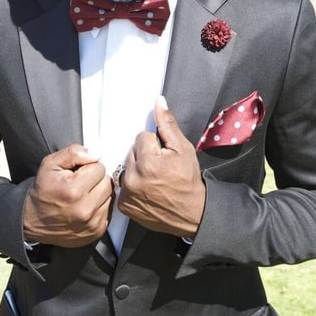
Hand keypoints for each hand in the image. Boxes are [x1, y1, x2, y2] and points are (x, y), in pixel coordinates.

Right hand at [23, 145, 112, 246]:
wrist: (32, 221)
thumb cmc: (42, 191)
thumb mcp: (50, 164)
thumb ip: (74, 153)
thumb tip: (96, 154)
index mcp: (74, 190)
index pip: (99, 168)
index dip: (89, 167)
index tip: (78, 173)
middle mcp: (85, 209)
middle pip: (107, 183)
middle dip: (96, 180)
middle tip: (81, 183)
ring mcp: (91, 223)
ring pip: (109, 196)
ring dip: (99, 193)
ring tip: (82, 195)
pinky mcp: (96, 232)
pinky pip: (108, 211)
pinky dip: (99, 207)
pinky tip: (85, 206)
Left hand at [118, 97, 205, 236]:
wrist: (192, 213)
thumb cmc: (188, 179)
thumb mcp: (182, 148)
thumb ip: (167, 124)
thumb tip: (158, 101)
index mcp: (147, 162)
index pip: (142, 137)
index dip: (155, 145)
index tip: (164, 158)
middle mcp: (133, 178)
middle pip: (131, 151)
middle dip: (144, 156)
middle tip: (159, 168)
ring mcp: (127, 194)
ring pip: (126, 166)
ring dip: (136, 169)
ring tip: (152, 179)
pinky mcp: (124, 205)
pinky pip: (122, 184)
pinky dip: (132, 185)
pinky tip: (146, 189)